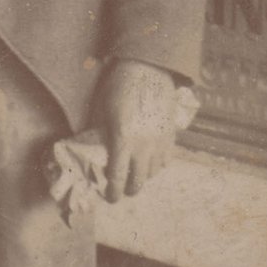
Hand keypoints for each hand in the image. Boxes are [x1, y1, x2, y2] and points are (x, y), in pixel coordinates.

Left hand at [96, 59, 184, 202]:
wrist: (148, 68)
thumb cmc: (118, 86)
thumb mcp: (101, 111)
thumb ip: (100, 135)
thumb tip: (95, 153)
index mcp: (123, 139)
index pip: (118, 176)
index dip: (113, 191)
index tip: (110, 198)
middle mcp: (144, 144)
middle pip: (139, 180)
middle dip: (130, 190)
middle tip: (123, 191)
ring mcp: (160, 140)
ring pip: (154, 172)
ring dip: (143, 177)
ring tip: (135, 176)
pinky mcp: (171, 134)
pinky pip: (166, 159)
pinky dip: (157, 166)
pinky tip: (149, 163)